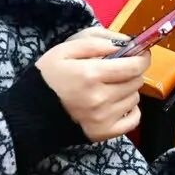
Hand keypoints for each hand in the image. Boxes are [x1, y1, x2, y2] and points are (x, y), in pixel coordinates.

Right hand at [37, 26, 148, 141]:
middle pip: (136, 81)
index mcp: (91, 74)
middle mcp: (101, 98)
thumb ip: (94, 42)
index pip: (133, 66)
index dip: (142, 57)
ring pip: (134, 98)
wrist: (31, 113)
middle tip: (120, 68)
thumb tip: (124, 43)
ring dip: (128, 89)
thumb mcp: (64, 50)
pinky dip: (130, 110)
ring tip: (111, 86)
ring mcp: (104, 118)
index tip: (141, 53)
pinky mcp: (104, 133)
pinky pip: (133, 119)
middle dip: (132, 71)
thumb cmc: (48, 78)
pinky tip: (117, 104)